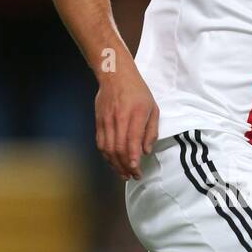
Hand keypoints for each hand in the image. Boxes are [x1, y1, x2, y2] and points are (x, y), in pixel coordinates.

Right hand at [94, 64, 158, 178]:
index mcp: (136, 114)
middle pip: (119, 148)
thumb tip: (145, 151)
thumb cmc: (138, 92)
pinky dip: (106, 156)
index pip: (132, 141)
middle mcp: (119, 118)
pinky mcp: (98, 122)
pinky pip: (101, 143)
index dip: (132, 159)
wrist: (115, 76)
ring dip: (115, 164)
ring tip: (123, 174)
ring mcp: (106, 121)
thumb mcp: (153, 108)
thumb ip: (151, 131)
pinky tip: (113, 162)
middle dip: (125, 166)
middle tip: (132, 176)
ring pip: (108, 148)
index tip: (136, 170)